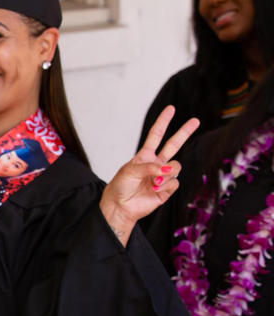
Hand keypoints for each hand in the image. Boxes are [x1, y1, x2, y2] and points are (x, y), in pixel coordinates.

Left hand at [100, 106, 199, 244]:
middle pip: (174, 145)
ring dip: (166, 173)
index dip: (163, 122)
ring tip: (153, 182)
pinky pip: (174, 182)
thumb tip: (168, 169)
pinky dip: (165, 185)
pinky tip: (155, 189)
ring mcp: (163, 176)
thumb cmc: (120, 186)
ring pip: (176, 167)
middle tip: (196, 120)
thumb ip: (150, 167)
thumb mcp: (130, 171)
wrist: (120, 206)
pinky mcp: (167, 189)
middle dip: (184, 132)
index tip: (171, 109)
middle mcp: (156, 164)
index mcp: (145, 155)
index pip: (156, 135)